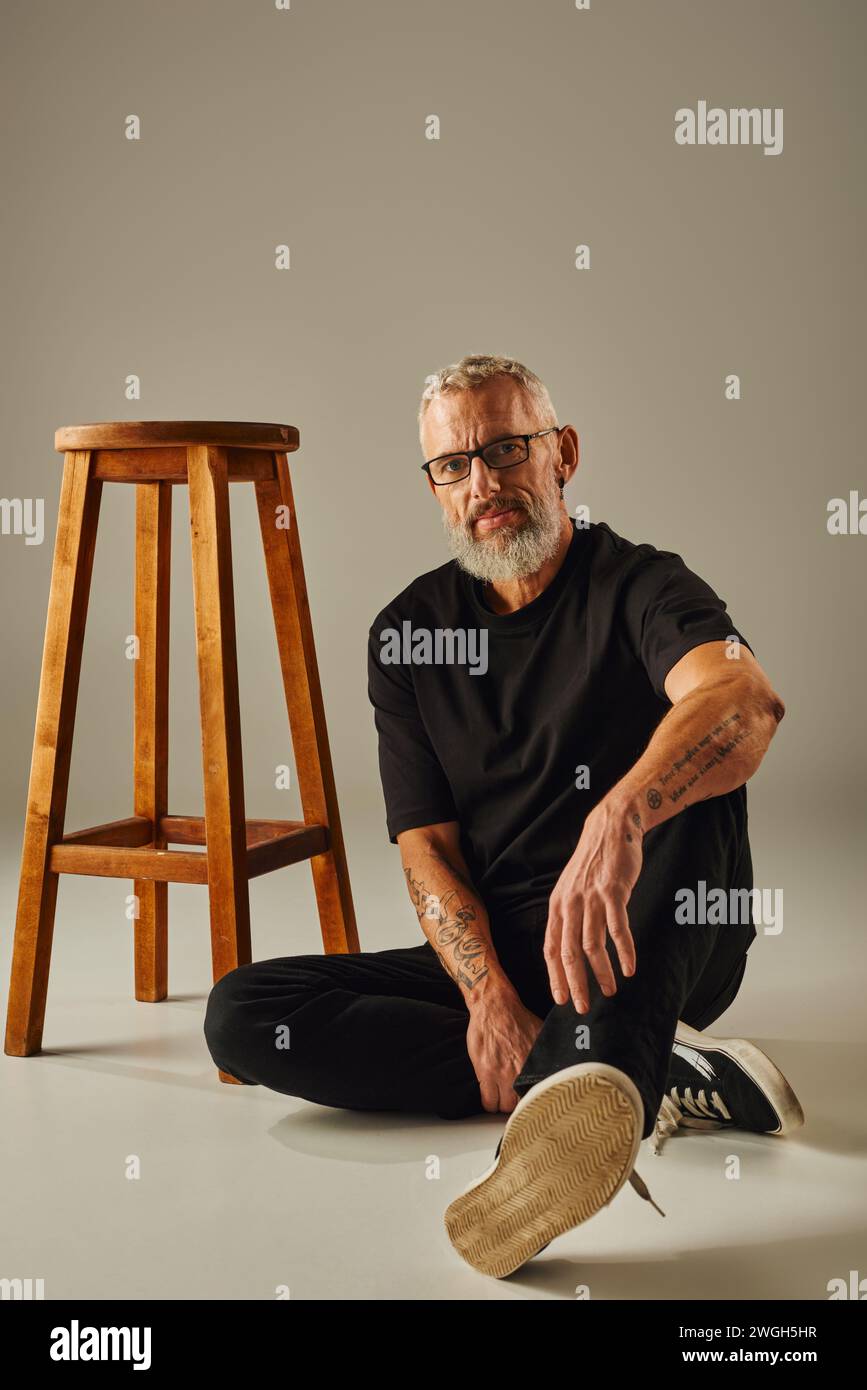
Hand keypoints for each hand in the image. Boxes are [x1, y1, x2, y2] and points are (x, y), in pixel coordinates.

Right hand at [465, 989, 544, 1113]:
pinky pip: (488, 1102)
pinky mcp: (485, 1073)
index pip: (543, 1096)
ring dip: (504, 1105)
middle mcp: (521, 1072)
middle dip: (521, 1105)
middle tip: (518, 1099)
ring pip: (505, 1107)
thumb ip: (551, 1054)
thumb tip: (567, 1064)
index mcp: (537, 1064)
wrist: (495, 1007)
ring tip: (505, 1098)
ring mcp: (502, 1074)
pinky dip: (489, 1103)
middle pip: (523, 1106)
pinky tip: (492, 1097)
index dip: (539, 1101)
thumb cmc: (518, 1020)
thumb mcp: (542, 1035)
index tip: (536, 1102)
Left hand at [544, 798, 641, 1012]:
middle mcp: (570, 904)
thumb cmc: (594, 862)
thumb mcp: (572, 888)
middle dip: (575, 983)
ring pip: (592, 945)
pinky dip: (624, 951)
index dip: (554, 976)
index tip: (560, 999)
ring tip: (610, 991)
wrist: (610, 828)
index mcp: (558, 906)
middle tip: (581, 1007)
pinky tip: (630, 968)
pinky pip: (617, 929)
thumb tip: (570, 948)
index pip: (550, 948)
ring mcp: (591, 898)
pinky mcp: (613, 892)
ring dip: (601, 972)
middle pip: (568, 952)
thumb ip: (570, 915)